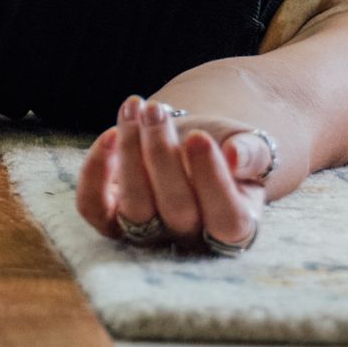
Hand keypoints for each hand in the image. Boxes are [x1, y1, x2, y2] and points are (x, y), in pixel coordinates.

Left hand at [74, 95, 273, 254]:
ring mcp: (149, 232)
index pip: (226, 219)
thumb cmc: (227, 147)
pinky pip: (94, 208)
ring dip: (130, 153)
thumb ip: (253, 152)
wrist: (192, 144)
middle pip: (177, 211)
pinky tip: (110, 134)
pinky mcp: (112, 219)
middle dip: (162, 155)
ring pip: (135, 209)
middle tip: (156, 111)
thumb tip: (236, 155)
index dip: (212, 180)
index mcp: (235, 227)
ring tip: (137, 107)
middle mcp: (191, 239)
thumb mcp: (251, 145)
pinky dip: (94, 173)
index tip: (199, 136)